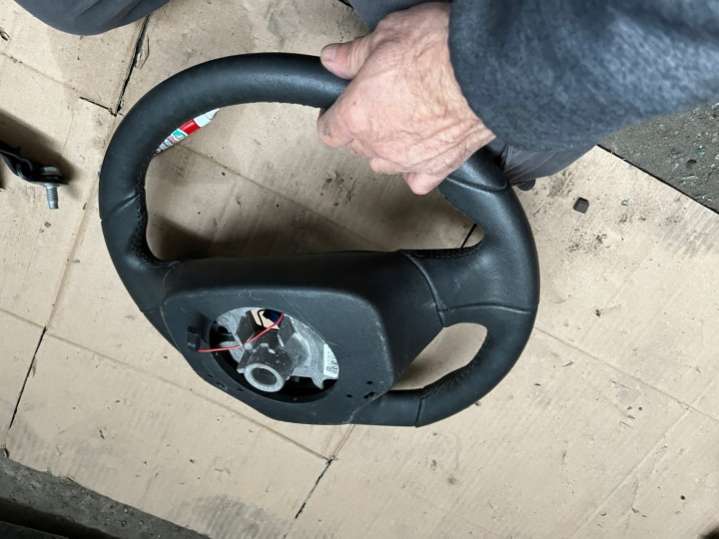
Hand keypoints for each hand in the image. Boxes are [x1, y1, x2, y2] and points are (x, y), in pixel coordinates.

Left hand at [317, 2, 494, 194]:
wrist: (486, 70)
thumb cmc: (440, 50)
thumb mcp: (387, 35)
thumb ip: (354, 54)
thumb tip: (334, 59)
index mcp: (357, 114)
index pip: (329, 130)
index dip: (331, 117)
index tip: (336, 109)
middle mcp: (379, 144)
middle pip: (356, 147)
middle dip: (359, 128)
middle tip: (374, 104)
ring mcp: (408, 160)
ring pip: (383, 164)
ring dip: (385, 148)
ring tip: (398, 125)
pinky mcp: (439, 168)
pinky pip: (419, 180)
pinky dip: (416, 171)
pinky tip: (421, 154)